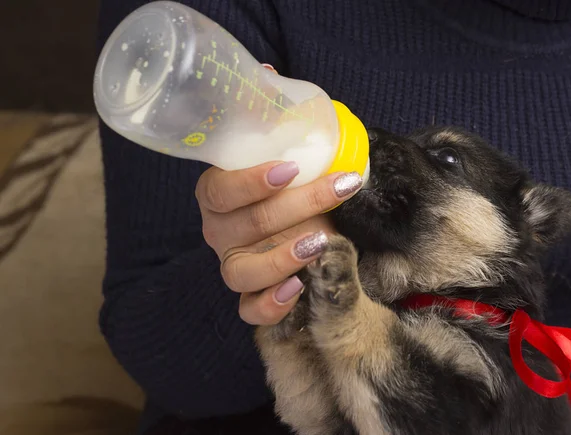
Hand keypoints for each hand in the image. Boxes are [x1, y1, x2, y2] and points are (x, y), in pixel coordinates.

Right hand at [196, 161, 362, 325]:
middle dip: (300, 205)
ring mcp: (232, 265)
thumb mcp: (297, 168)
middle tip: (339, 189)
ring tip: (318, 243)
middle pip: (248, 224)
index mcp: (218, 194)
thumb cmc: (296, 188)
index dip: (251, 181)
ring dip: (281, 258)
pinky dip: (271, 304)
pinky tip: (297, 288)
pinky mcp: (248, 296)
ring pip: (241, 271)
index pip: (220, 190)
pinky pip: (249, 310)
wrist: (310, 222)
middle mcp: (220, 231)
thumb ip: (303, 156)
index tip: (292, 169)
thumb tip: (335, 145)